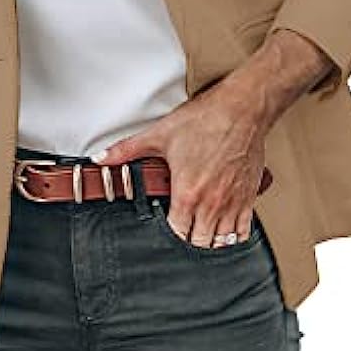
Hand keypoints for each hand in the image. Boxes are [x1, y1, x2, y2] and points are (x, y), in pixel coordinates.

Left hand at [91, 76, 271, 246]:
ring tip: (201, 229)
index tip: (167, 222)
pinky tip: (225, 225)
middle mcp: (212, 203)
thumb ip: (126, 150)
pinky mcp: (250, 196)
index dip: (170, 231)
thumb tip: (101, 159)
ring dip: (210, 239)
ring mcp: (233, 202)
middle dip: (189, 238)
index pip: (178, 233)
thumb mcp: (159, 135)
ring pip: (222, 241)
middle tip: (182, 226)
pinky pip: (243, 230)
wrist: (242, 108)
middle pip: (200, 242)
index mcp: (188, 193)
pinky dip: (233, 234)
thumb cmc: (204, 119)